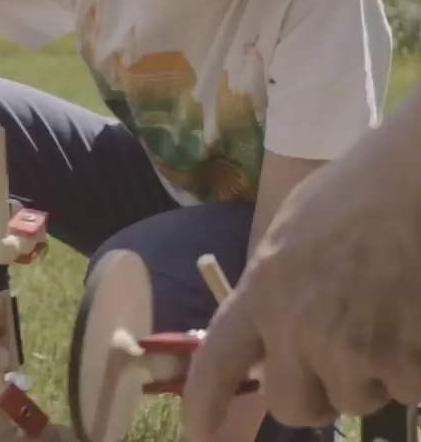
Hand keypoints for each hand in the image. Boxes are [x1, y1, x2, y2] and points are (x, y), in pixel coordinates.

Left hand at [182, 102, 420, 440]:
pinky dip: (414, 365)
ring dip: (372, 371)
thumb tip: (273, 330)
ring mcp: (352, 347)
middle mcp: (298, 327)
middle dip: (315, 390)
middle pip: (294, 406)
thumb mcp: (289, 233)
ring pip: (358, 398)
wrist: (412, 179)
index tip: (196, 433)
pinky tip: (413, 314)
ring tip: (384, 308)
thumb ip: (274, 286)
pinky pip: (408, 389)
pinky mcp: (405, 361)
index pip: (218, 360)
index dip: (203, 402)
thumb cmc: (352, 195)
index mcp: (263, 288)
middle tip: (339, 351)